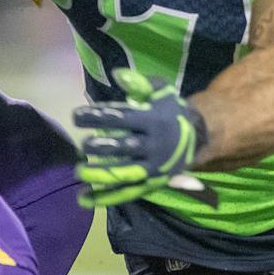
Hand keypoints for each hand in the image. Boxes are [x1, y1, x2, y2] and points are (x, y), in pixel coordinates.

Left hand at [73, 69, 216, 208]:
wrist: (198, 136)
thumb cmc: (170, 109)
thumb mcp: (161, 91)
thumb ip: (140, 83)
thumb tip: (118, 74)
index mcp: (153, 121)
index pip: (121, 118)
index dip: (97, 116)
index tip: (75, 116)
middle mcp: (154, 145)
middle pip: (124, 147)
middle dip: (101, 147)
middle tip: (82, 145)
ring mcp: (153, 167)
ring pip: (125, 174)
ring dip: (102, 175)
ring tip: (79, 172)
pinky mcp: (152, 183)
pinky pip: (128, 192)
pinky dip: (107, 197)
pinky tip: (85, 199)